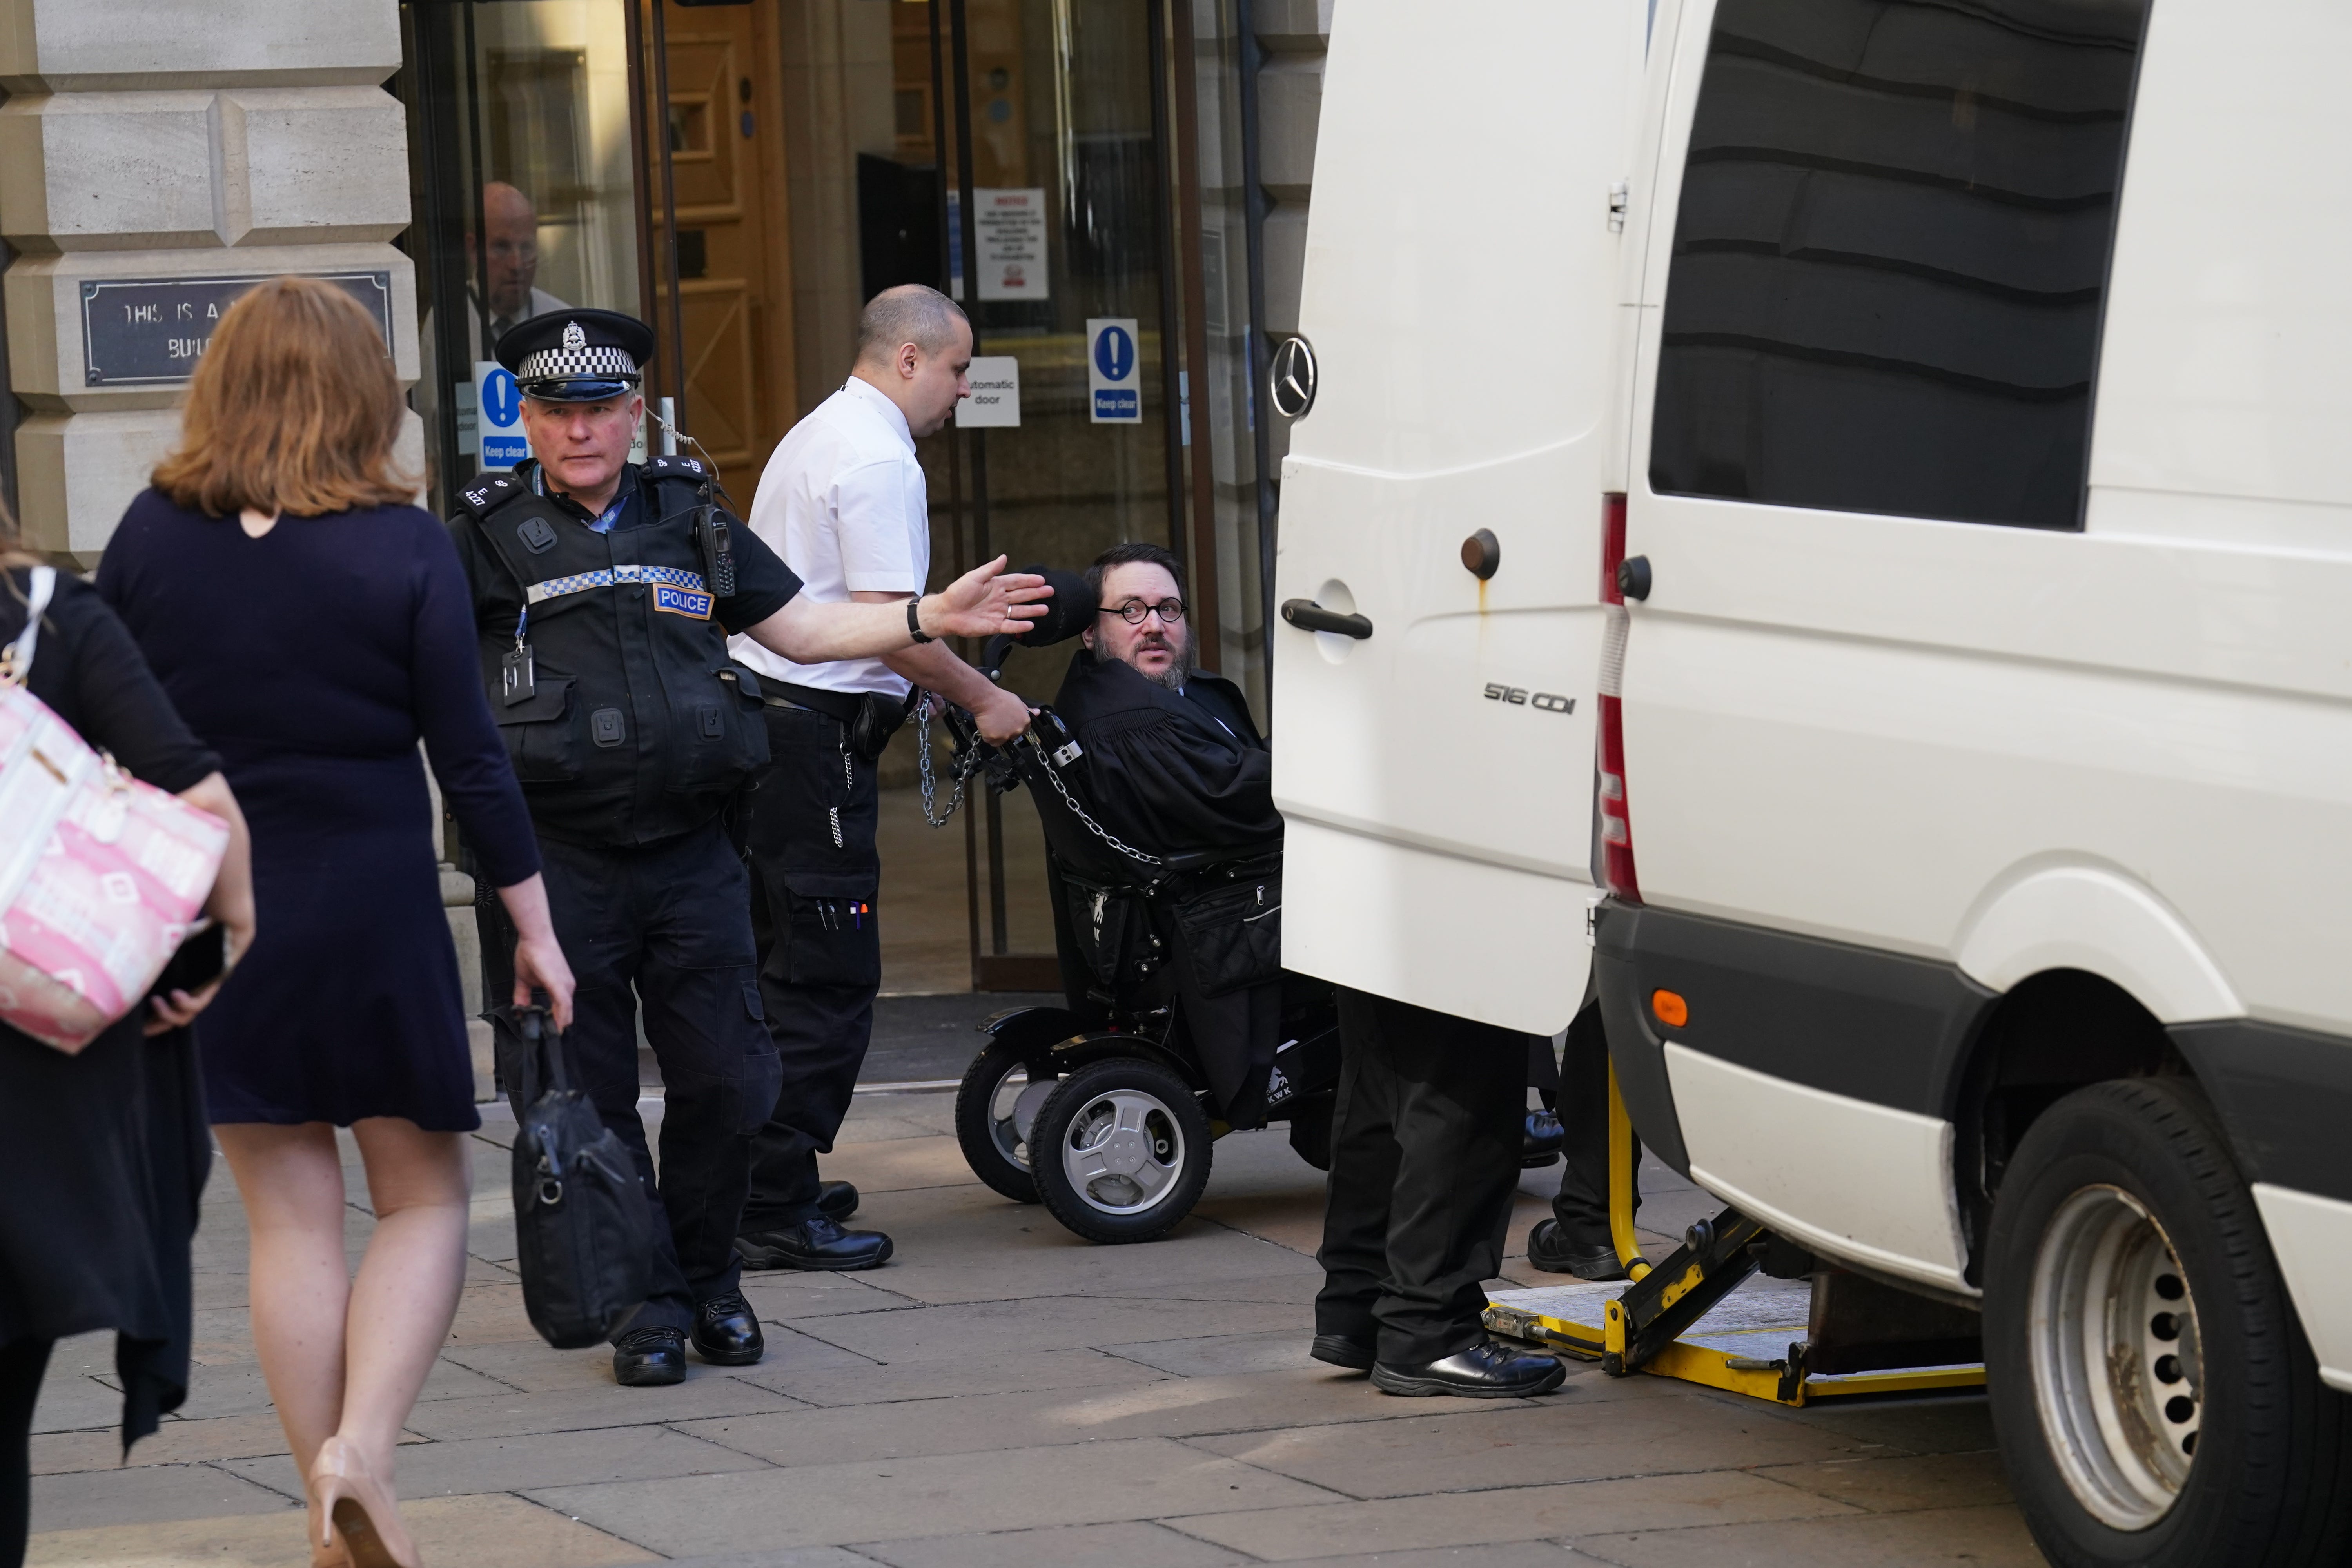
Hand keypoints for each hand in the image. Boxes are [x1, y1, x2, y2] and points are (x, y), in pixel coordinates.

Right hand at [145, 907, 251, 1036]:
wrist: (222, 925)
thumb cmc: (191, 933)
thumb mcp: (163, 947)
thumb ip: (148, 957)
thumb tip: (121, 959)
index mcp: (179, 986)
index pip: (165, 1012)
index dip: (152, 1022)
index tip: (136, 1027)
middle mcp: (191, 992)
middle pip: (175, 1020)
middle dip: (158, 1027)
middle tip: (143, 1027)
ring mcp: (203, 991)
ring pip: (186, 1016)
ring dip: (168, 1014)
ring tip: (156, 1002)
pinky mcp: (213, 986)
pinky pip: (200, 1003)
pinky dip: (186, 1002)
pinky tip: (175, 995)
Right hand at [512, 933, 575, 1032]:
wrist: (533, 937)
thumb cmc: (530, 954)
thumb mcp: (524, 980)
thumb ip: (523, 996)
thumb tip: (518, 1010)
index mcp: (561, 986)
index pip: (562, 1010)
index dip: (556, 1023)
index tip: (548, 1034)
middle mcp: (567, 986)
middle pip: (566, 1014)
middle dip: (557, 1028)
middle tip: (547, 1040)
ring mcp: (565, 985)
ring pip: (567, 1012)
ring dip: (559, 1026)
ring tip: (550, 1038)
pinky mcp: (559, 983)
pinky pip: (563, 1004)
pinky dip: (560, 1017)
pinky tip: (555, 1027)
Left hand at [920, 556, 1049, 640]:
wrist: (946, 612)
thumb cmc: (957, 593)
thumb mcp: (974, 577)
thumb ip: (991, 569)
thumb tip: (1004, 557)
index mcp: (995, 585)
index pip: (1016, 582)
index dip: (1029, 581)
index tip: (1042, 580)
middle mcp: (999, 599)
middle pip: (1021, 596)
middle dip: (1036, 593)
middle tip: (1050, 592)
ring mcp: (998, 613)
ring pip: (1019, 611)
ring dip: (1032, 610)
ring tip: (1045, 609)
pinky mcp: (994, 626)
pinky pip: (1010, 626)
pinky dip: (1020, 626)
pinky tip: (1030, 624)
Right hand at [972, 684, 1036, 745]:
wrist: (986, 699)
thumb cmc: (1000, 699)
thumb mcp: (1018, 702)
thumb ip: (1027, 710)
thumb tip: (1037, 713)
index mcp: (1025, 722)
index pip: (1024, 731)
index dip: (1015, 727)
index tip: (1010, 723)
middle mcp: (1017, 730)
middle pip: (1013, 737)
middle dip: (1006, 731)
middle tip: (999, 721)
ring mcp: (1005, 736)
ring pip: (1001, 740)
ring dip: (997, 735)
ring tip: (992, 723)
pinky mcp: (994, 738)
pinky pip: (990, 741)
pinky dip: (988, 736)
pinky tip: (987, 726)